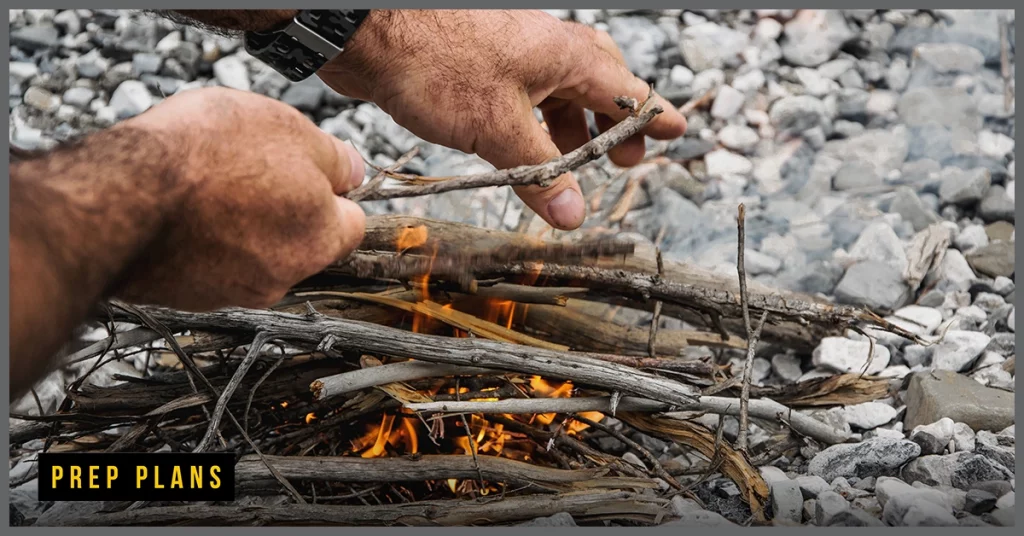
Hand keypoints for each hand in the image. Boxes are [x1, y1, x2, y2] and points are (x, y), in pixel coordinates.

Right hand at [115, 87, 366, 309]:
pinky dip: (206, 242)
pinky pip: (214, 265)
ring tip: (208, 185)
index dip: (331, 191)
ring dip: (242, 225)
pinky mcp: (193, 297)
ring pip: (256, 253)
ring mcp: (237, 291)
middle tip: (250, 169)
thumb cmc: (204, 156)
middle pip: (302, 239)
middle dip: (285, 208)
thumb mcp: (286, 128)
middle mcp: (285, 274)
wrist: (120, 198)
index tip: (309, 171)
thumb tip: (352, 171)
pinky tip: (182, 211)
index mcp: (320, 237)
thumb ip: (332, 156)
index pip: (351, 223)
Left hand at [318, 10, 686, 229]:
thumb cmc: (434, 60)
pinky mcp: (473, 69)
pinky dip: (529, 127)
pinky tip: (517, 150)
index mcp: (563, 55)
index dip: (651, 115)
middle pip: (593, 85)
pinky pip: (517, 99)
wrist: (366, 30)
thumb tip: (574, 214)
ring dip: (566, 131)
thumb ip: (539, 173)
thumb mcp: (499, 128)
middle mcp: (541, 49)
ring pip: (552, 93)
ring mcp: (507, 56)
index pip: (625, 89)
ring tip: (568, 168)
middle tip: (622, 160)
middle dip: (610, 125)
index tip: (675, 130)